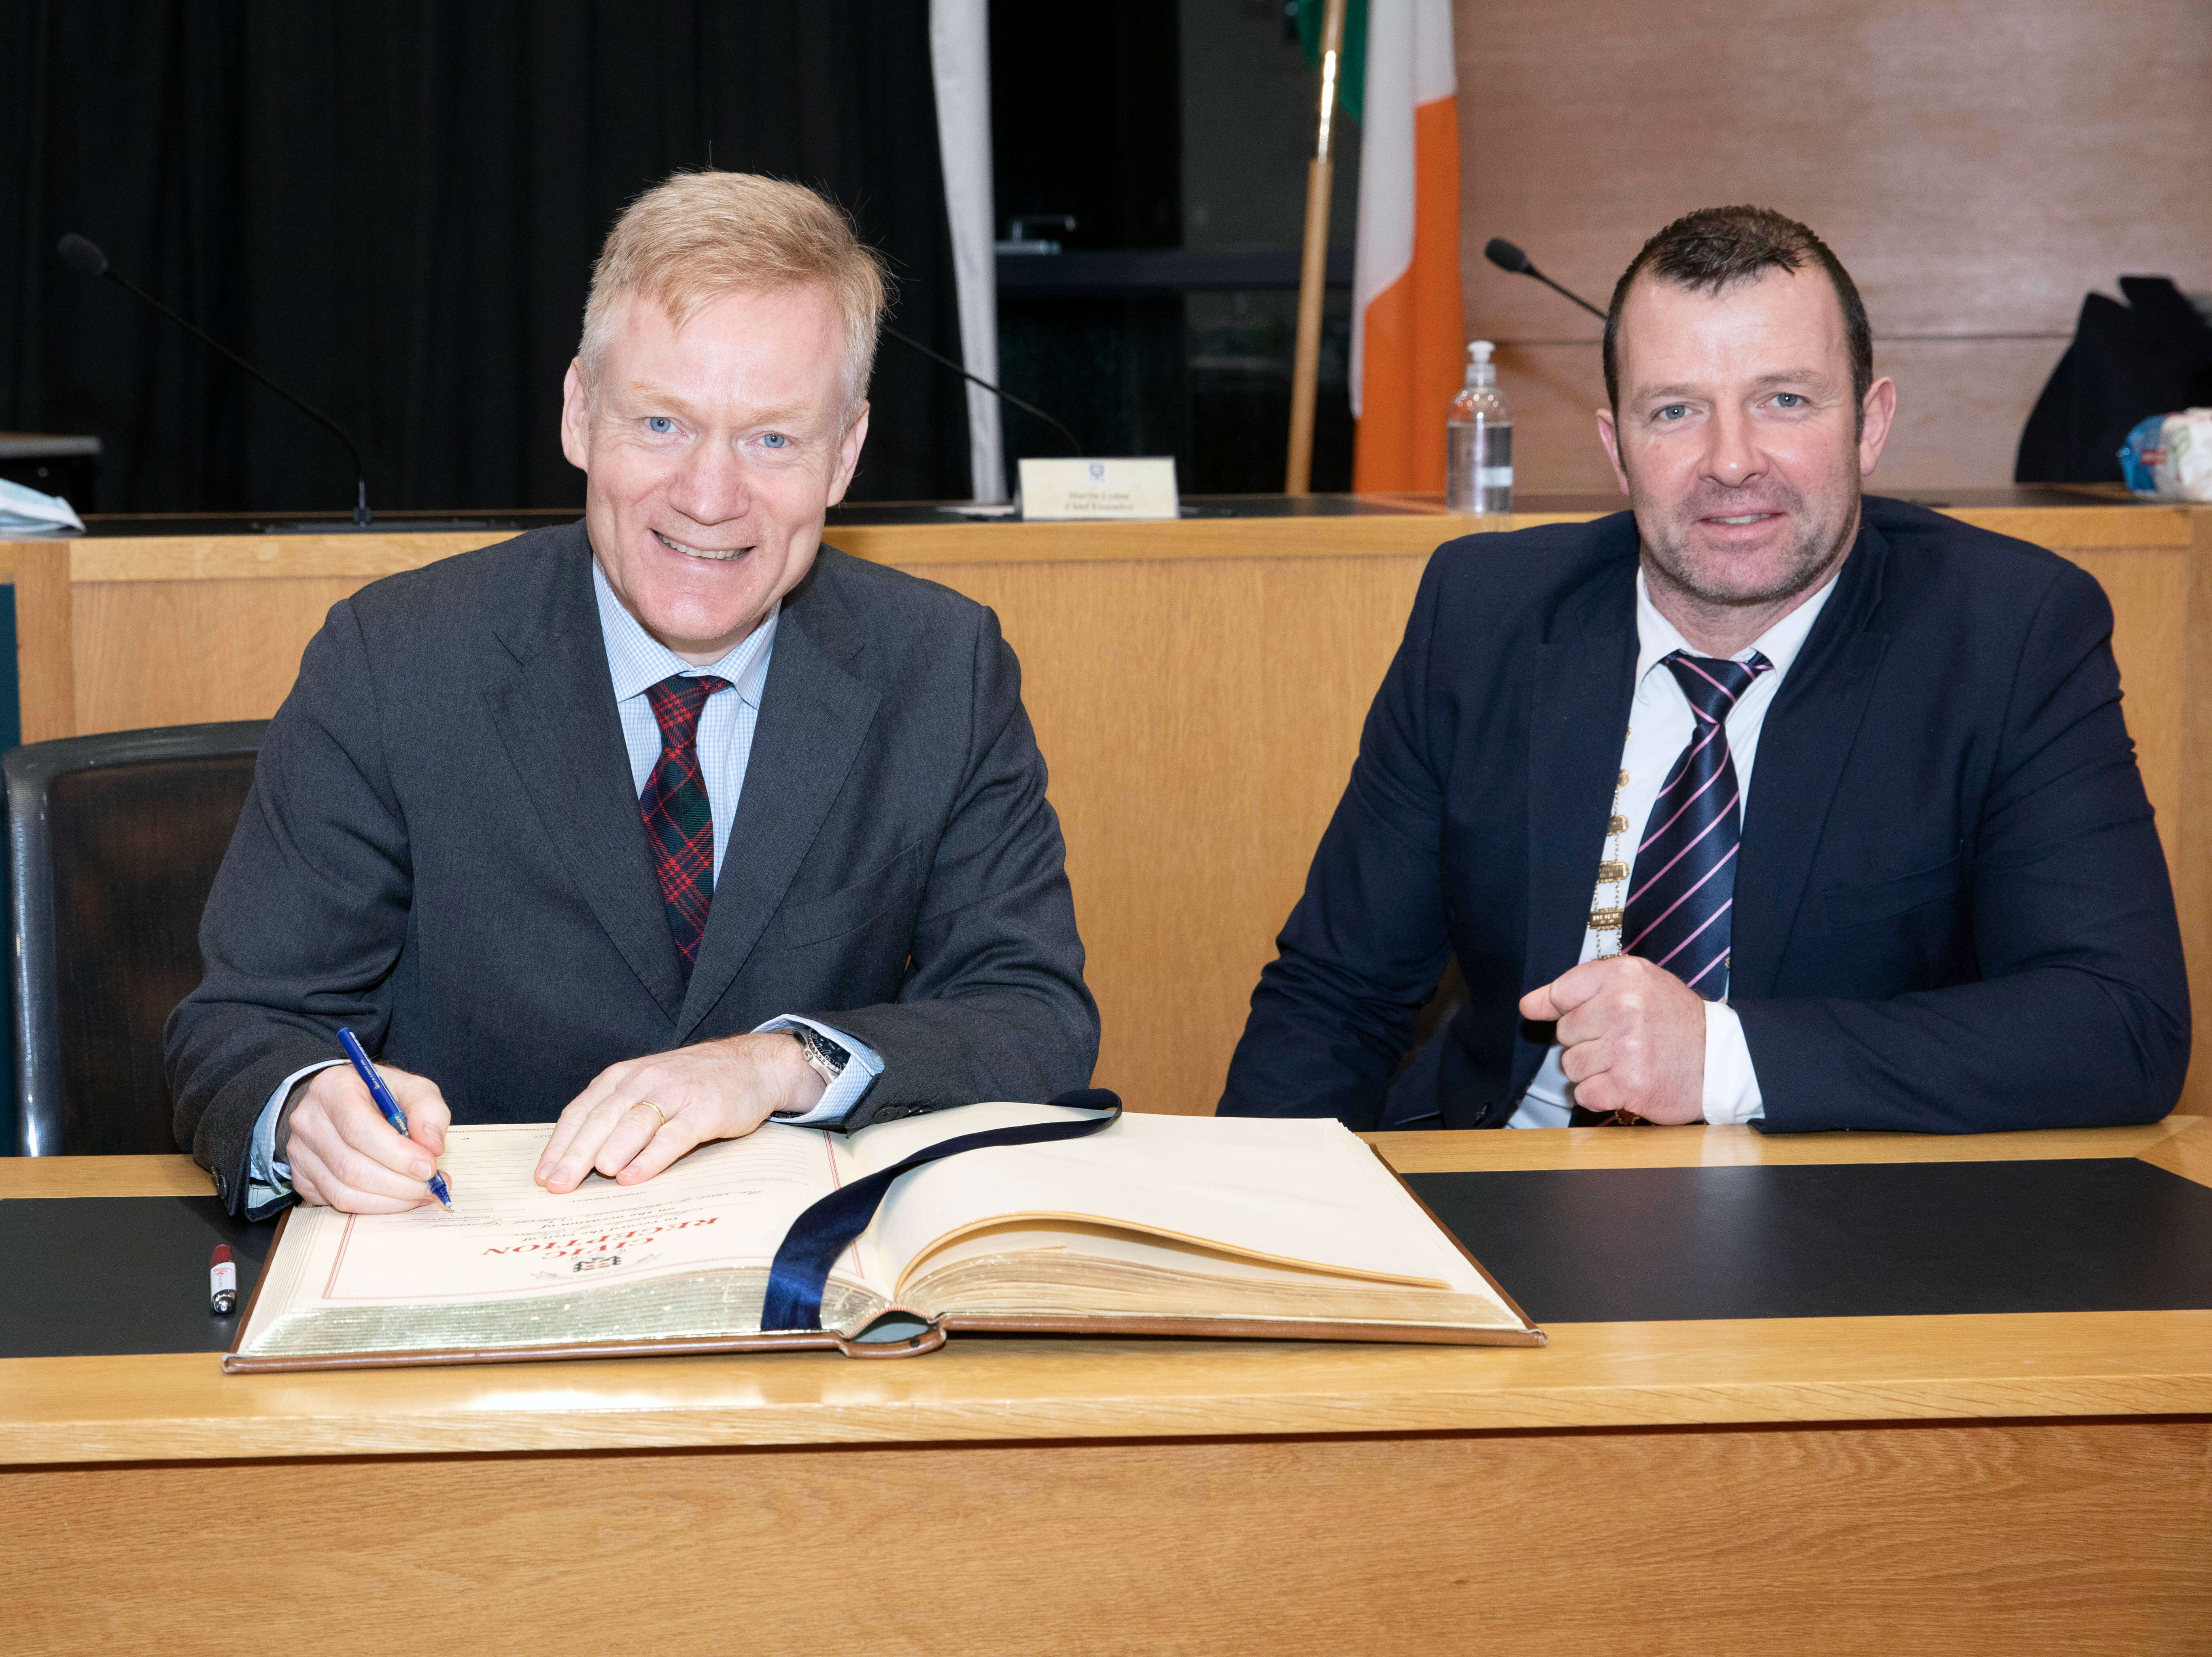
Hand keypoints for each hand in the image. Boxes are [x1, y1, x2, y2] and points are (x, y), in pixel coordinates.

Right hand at [280, 1061, 451, 1211]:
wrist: (344, 1101)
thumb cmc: (381, 1094)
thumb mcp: (412, 1088)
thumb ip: (428, 1111)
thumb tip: (432, 1148)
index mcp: (333, 1089)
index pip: (360, 1130)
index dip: (397, 1155)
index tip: (429, 1168)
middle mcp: (309, 1121)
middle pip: (351, 1167)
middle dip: (399, 1184)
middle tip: (431, 1187)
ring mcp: (299, 1153)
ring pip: (344, 1192)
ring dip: (389, 1201)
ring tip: (420, 1194)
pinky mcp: (301, 1177)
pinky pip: (337, 1203)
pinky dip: (373, 1206)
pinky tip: (397, 1197)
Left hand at [534, 1032, 825, 1192]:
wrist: (751, 1064)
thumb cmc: (693, 1084)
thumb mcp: (648, 1087)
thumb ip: (617, 1114)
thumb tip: (578, 1159)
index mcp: (623, 1077)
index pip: (582, 1111)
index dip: (560, 1144)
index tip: (544, 1175)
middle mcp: (644, 1081)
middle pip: (601, 1120)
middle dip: (575, 1155)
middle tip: (557, 1186)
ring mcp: (675, 1094)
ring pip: (633, 1124)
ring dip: (610, 1151)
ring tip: (592, 1177)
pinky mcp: (705, 1109)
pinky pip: (672, 1136)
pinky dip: (650, 1158)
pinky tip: (633, 1177)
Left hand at [1518, 956, 1706, 1123]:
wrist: (1721, 1059)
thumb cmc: (1674, 1020)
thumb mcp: (1637, 984)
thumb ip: (1581, 987)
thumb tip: (1528, 1005)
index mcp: (1623, 977)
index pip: (1560, 992)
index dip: (1558, 1008)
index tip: (1566, 1016)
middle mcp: (1623, 1008)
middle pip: (1564, 1032)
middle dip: (1584, 1041)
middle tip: (1617, 1041)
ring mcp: (1626, 1048)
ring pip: (1571, 1065)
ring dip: (1591, 1070)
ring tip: (1623, 1062)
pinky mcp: (1629, 1086)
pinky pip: (1584, 1094)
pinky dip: (1599, 1094)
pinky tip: (1622, 1083)